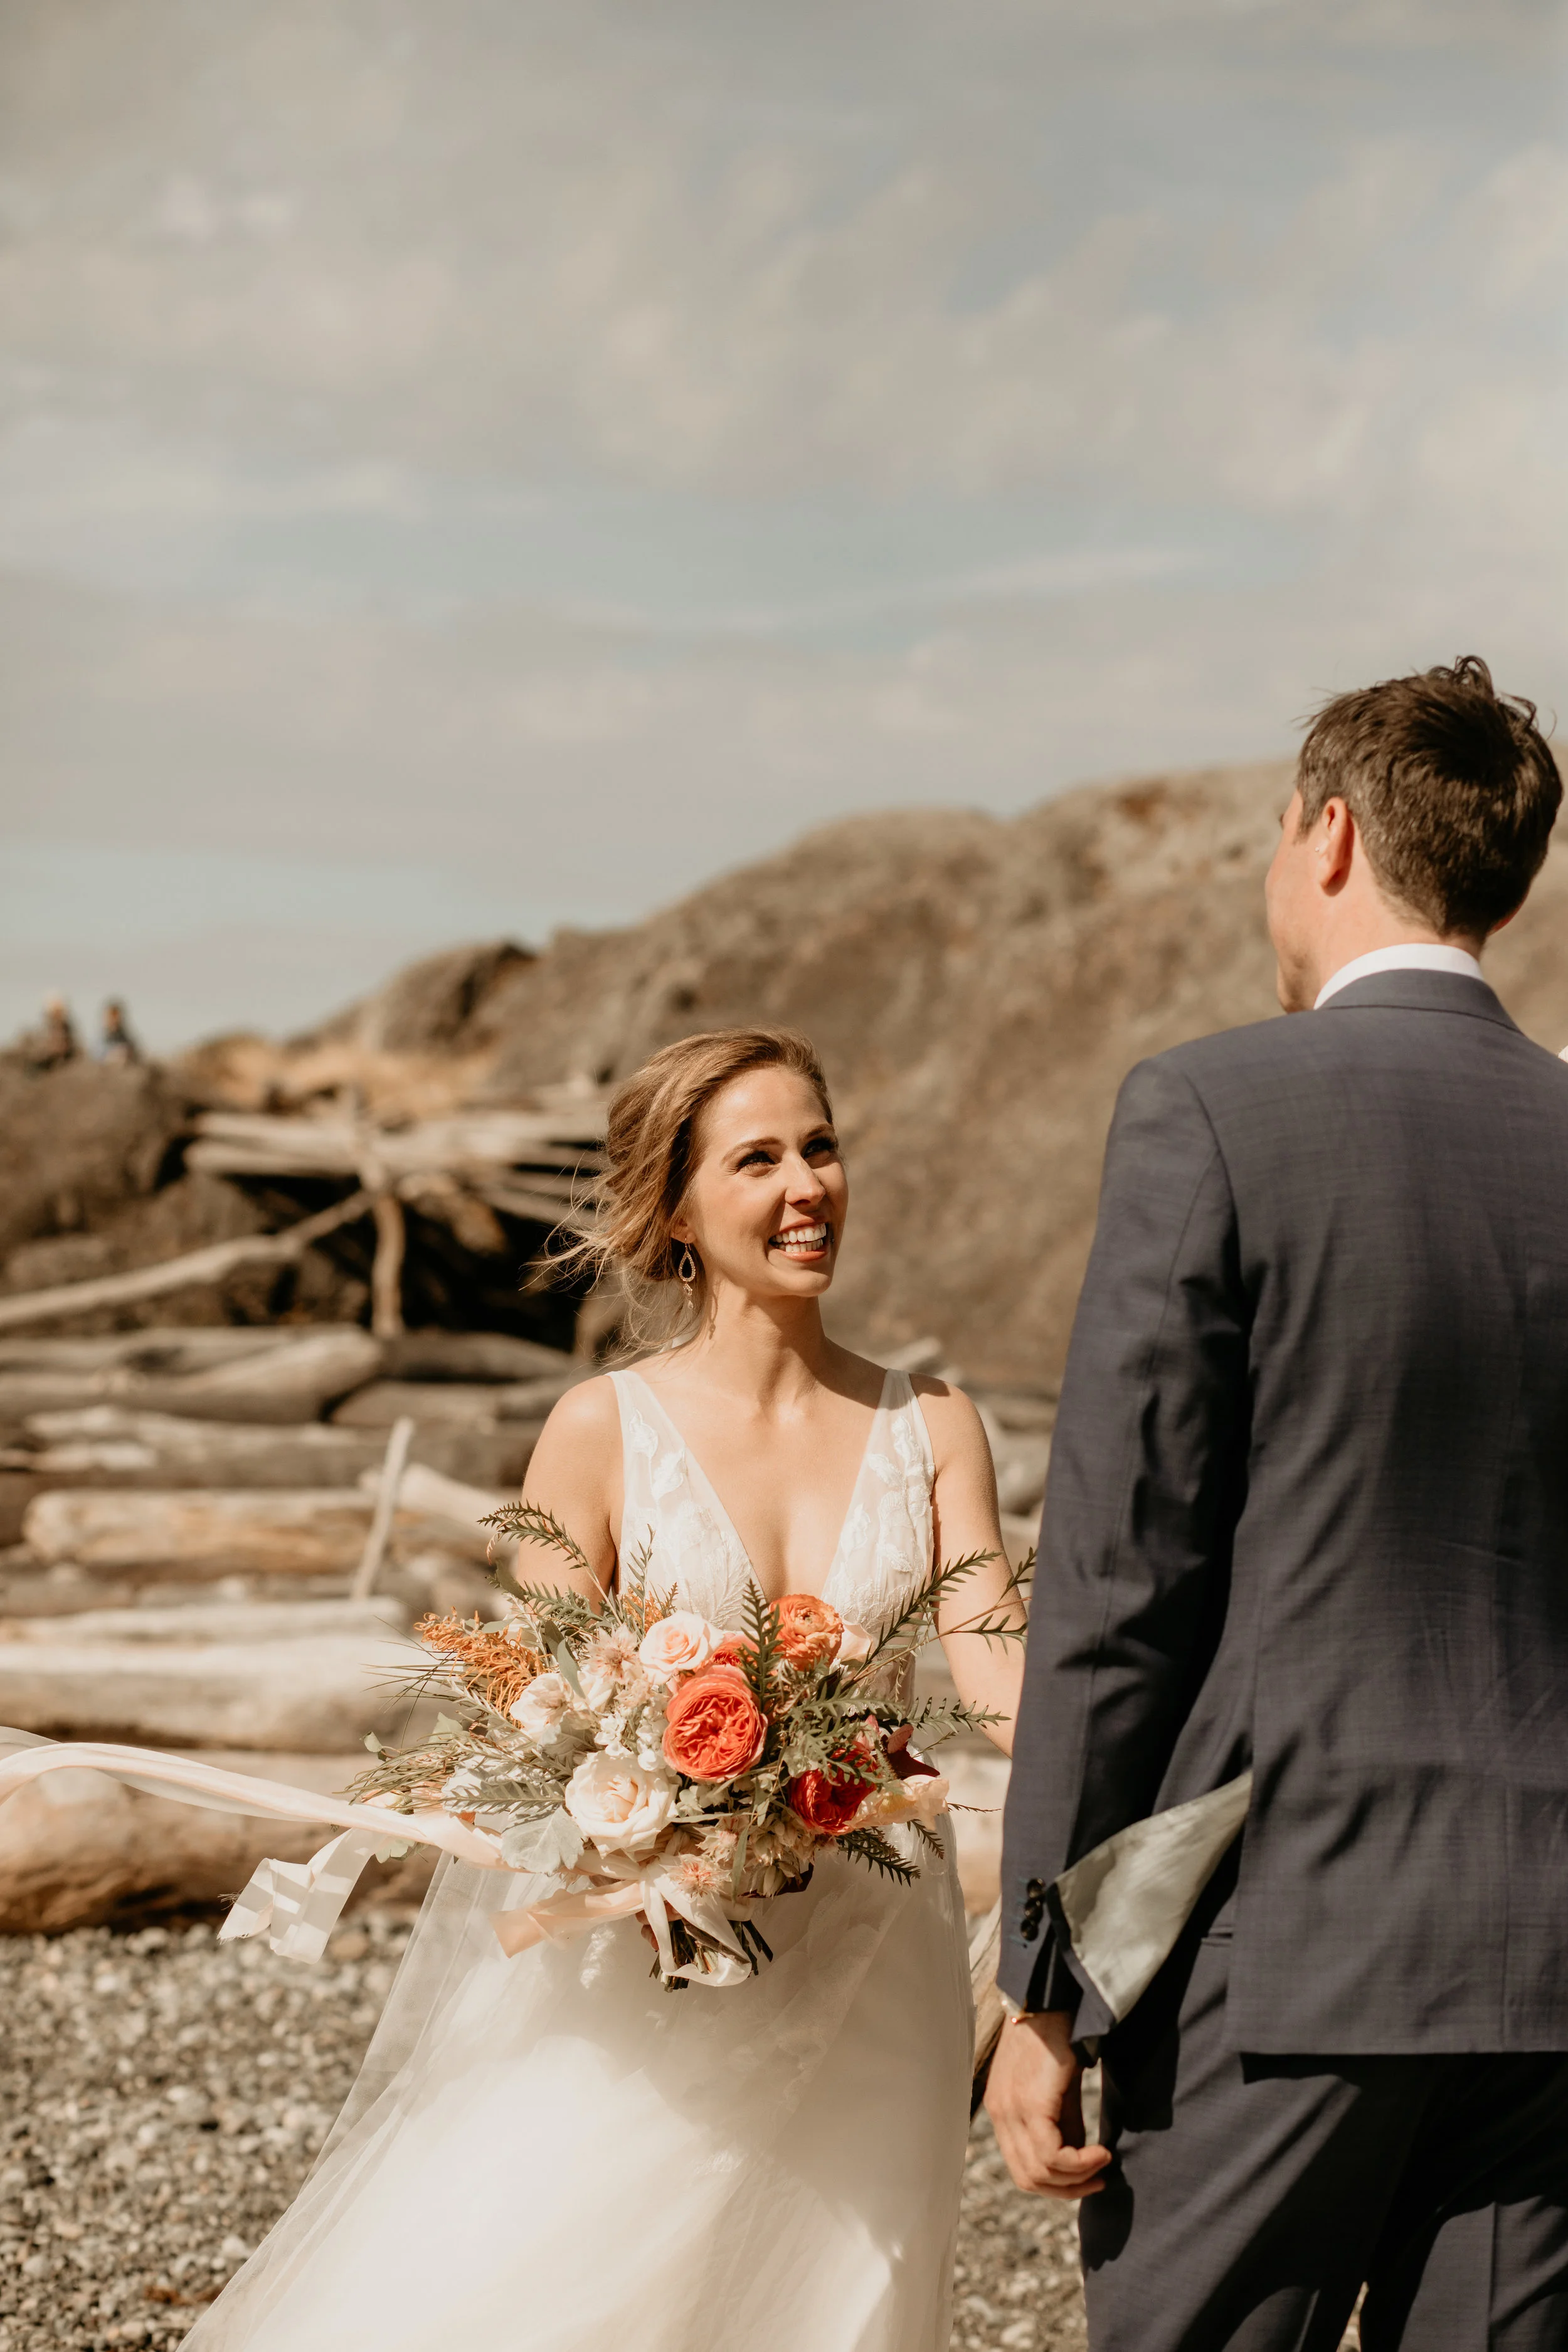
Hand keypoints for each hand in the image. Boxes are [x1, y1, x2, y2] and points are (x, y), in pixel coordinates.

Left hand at [985, 2010, 1111, 2198]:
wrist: (1050, 1999)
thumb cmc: (1056, 2038)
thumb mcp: (1058, 2091)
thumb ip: (1064, 2126)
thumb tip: (1079, 2161)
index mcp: (1002, 2111)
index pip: (1021, 2168)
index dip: (1055, 2184)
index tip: (1086, 2178)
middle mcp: (1000, 2114)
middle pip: (1028, 2178)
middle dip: (1066, 2189)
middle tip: (1098, 2179)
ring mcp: (1011, 2111)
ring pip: (1040, 2172)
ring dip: (1077, 2177)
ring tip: (1102, 2162)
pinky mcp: (1030, 2104)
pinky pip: (1051, 2156)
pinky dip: (1079, 2163)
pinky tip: (1100, 2153)